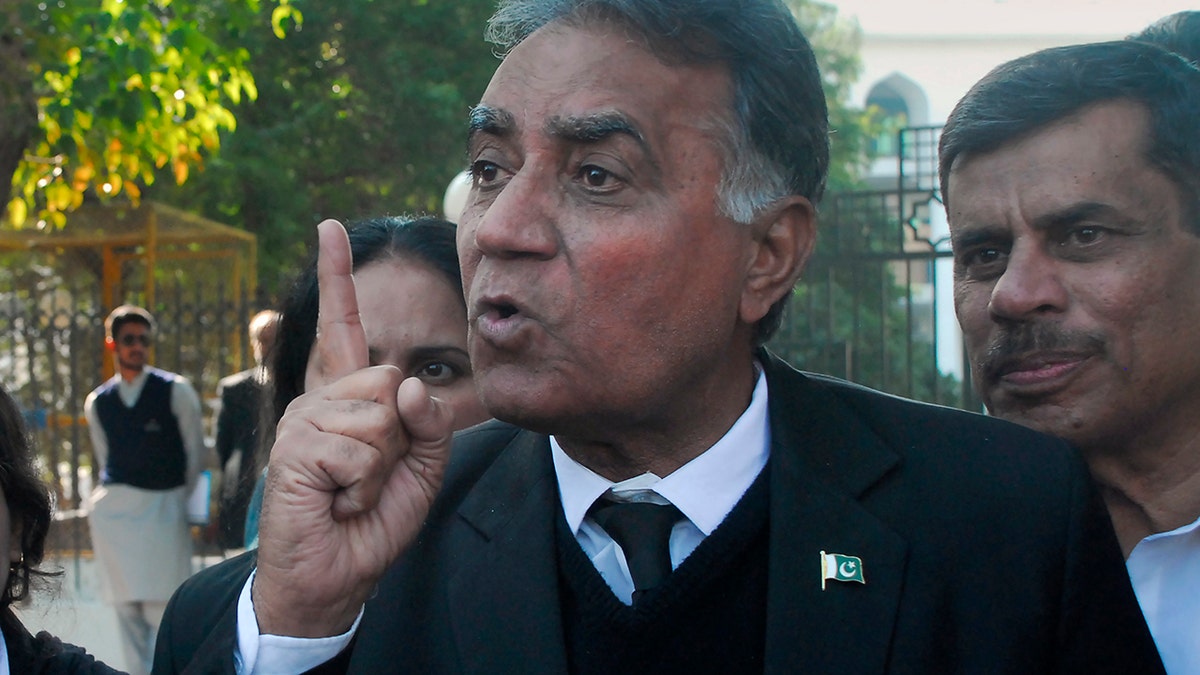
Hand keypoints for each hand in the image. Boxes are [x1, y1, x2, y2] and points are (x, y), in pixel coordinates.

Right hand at [252, 220, 453, 637]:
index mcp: (347, 397)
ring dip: (382, 466)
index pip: (343, 328)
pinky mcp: (293, 449)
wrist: (337, 575)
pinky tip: (338, 499)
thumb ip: (427, 421)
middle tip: (372, 475)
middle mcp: (319, 399)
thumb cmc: (373, 518)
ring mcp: (302, 422)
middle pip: (389, 378)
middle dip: (400, 437)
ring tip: (352, 489)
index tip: (332, 227)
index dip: (339, 277)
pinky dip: (364, 483)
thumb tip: (408, 381)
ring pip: (378, 415)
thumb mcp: (421, 466)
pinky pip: (360, 448)